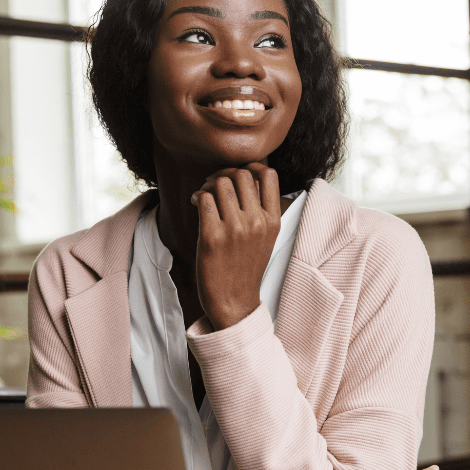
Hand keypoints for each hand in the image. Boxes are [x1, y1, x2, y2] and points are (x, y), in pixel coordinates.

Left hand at [192, 163, 281, 330]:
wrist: (234, 302)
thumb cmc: (246, 268)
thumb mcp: (265, 238)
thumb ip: (260, 210)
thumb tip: (244, 178)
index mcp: (273, 221)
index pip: (268, 174)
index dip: (251, 166)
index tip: (238, 174)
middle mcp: (256, 222)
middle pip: (241, 174)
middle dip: (224, 174)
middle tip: (215, 184)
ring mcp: (235, 229)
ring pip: (221, 183)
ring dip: (209, 184)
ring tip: (204, 195)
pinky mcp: (213, 237)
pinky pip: (204, 199)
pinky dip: (197, 196)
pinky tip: (196, 203)